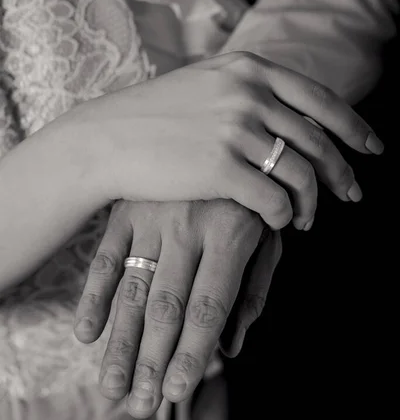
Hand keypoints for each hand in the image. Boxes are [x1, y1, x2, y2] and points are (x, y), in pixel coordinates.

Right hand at [69, 51, 383, 229]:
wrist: (107, 138)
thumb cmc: (154, 115)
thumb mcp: (207, 83)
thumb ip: (250, 88)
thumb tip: (292, 111)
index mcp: (248, 68)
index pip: (319, 99)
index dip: (353, 126)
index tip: (371, 149)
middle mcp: (248, 93)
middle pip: (318, 138)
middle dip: (342, 172)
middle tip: (351, 194)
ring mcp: (236, 129)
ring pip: (301, 173)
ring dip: (312, 202)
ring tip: (306, 219)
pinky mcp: (221, 168)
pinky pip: (274, 199)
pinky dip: (284, 216)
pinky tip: (280, 224)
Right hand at [74, 198, 269, 417]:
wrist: (213, 133)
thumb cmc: (246, 196)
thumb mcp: (266, 234)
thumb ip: (254, 289)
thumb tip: (232, 347)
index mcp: (230, 232)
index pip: (208, 306)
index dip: (192, 353)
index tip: (177, 390)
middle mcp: (189, 225)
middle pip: (166, 305)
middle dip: (153, 360)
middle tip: (141, 404)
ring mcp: (152, 216)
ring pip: (133, 289)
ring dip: (121, 342)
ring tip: (113, 386)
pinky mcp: (126, 210)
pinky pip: (106, 258)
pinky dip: (94, 296)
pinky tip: (86, 333)